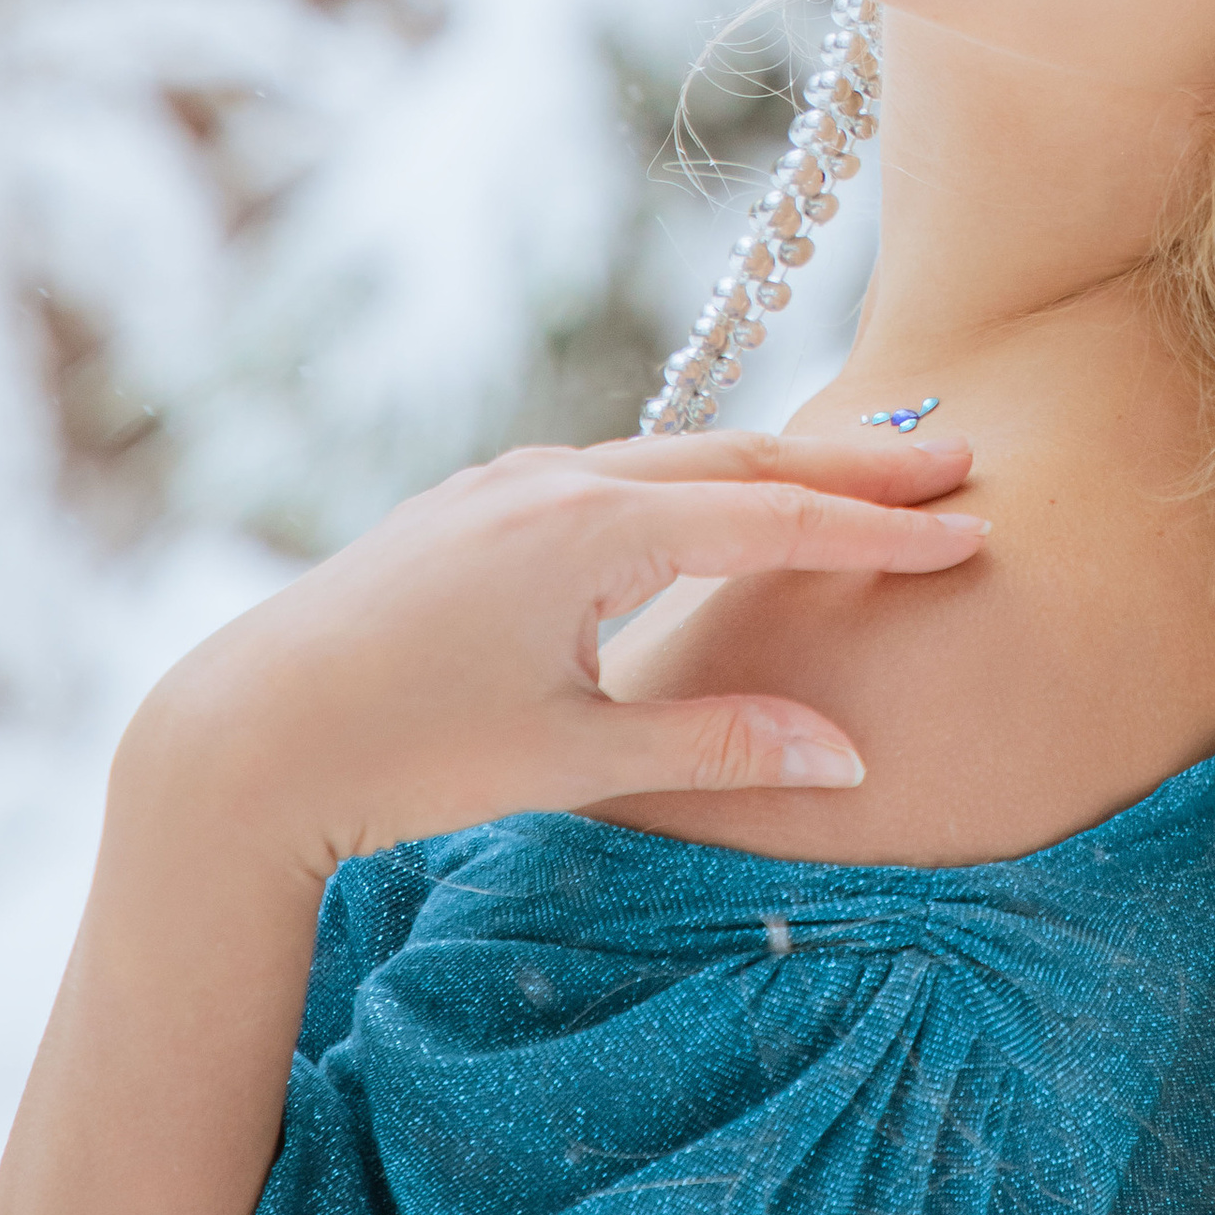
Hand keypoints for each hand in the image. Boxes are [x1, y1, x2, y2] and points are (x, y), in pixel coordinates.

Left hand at [113, 430, 985, 883]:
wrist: (244, 736)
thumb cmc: (405, 756)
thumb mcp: (573, 758)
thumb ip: (720, 742)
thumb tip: (851, 756)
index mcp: (593, 530)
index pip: (775, 518)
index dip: (880, 530)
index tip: (971, 531)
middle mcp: (558, 478)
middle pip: (740, 457)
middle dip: (852, 464)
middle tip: (958, 459)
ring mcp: (512, 481)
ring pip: (678, 456)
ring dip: (776, 462)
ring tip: (865, 468)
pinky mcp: (479, 502)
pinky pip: (621, 470)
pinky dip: (698, 478)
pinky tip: (722, 494)